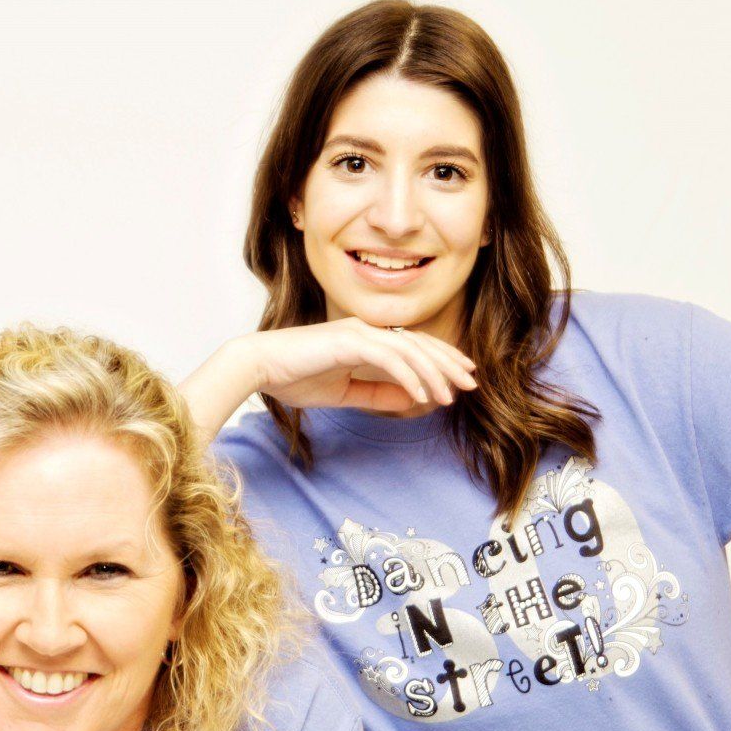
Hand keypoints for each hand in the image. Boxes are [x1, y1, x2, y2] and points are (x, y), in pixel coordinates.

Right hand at [230, 319, 475, 412]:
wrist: (259, 367)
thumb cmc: (292, 378)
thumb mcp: (343, 393)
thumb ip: (376, 394)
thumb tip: (409, 400)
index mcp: (364, 338)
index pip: (411, 346)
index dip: (439, 360)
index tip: (460, 378)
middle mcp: (366, 330)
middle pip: (419, 344)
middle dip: (448, 363)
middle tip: (471, 383)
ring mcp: (359, 333)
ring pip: (409, 350)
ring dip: (433, 373)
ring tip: (451, 395)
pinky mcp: (349, 342)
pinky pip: (389, 359)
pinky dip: (409, 376)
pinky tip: (423, 394)